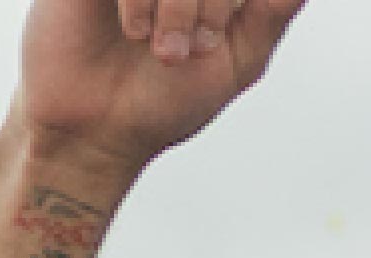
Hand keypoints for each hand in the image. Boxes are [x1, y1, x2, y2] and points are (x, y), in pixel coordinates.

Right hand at [10, 0, 307, 185]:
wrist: (96, 132)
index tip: (214, 41)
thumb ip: (274, 11)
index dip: (230, 4)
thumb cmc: (166, 99)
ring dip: (178, 3)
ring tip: (162, 51)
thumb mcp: (239, 60)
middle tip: (192, 49)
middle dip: (212, 2)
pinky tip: (135, 33)